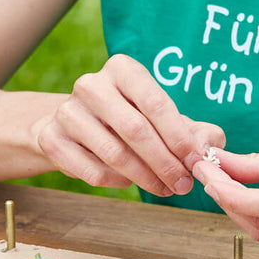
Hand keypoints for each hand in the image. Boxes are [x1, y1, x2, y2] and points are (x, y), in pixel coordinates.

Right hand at [35, 54, 224, 196]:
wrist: (74, 128)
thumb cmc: (129, 122)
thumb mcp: (164, 120)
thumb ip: (196, 132)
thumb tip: (208, 150)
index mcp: (122, 69)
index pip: (156, 103)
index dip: (179, 137)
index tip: (196, 163)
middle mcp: (91, 84)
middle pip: (135, 130)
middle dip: (164, 163)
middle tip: (182, 185)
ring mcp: (67, 111)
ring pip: (113, 154)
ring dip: (144, 178)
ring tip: (162, 188)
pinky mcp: (51, 138)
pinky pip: (90, 171)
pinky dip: (115, 182)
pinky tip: (127, 182)